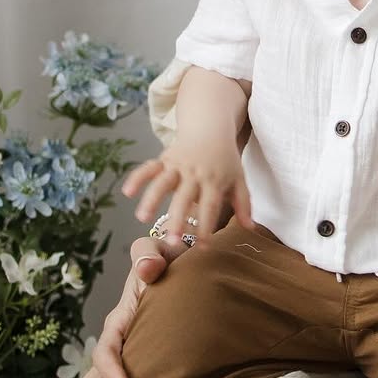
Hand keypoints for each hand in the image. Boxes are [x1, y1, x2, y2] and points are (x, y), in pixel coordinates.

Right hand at [60, 235, 187, 377]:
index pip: (108, 350)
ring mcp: (128, 357)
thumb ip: (151, 256)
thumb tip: (149, 271)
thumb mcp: (160, 251)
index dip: (112, 373)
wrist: (186, 262)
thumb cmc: (171, 258)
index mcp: (123, 319)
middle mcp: (120, 343)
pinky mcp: (142, 367)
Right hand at [121, 138, 252, 248]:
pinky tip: (127, 192)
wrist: (211, 129)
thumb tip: (250, 228)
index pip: (210, 207)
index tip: (203, 248)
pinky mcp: (164, 158)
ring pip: (163, 182)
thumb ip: (244, 204)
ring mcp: (178, 165)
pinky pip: (149, 167)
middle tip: (171, 241)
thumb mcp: (239, 179)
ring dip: (152, 199)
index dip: (207, 227)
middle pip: (184, 197)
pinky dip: (137, 177)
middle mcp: (195, 173)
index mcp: (214, 180)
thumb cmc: (226, 160)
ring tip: (142, 218)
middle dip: (177, 219)